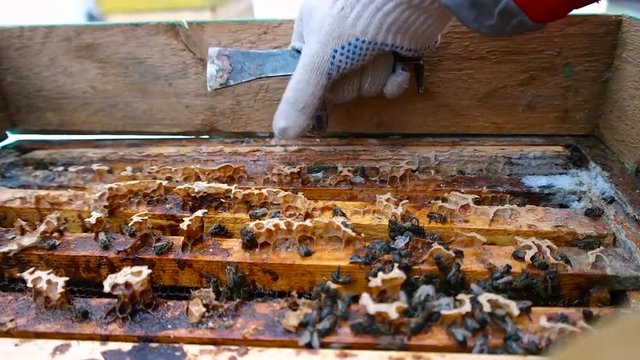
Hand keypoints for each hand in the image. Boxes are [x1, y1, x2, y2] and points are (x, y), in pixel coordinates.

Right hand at [272, 0, 453, 138]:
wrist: (406, 0)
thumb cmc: (354, 17)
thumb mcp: (320, 59)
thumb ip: (301, 98)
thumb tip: (281, 133)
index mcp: (313, 30)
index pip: (306, 74)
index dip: (317, 83)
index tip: (323, 81)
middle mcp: (340, 39)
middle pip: (338, 85)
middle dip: (350, 78)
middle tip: (354, 58)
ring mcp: (369, 47)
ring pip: (366, 85)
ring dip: (375, 74)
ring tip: (378, 50)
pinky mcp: (396, 53)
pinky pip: (390, 83)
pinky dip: (395, 78)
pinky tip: (396, 62)